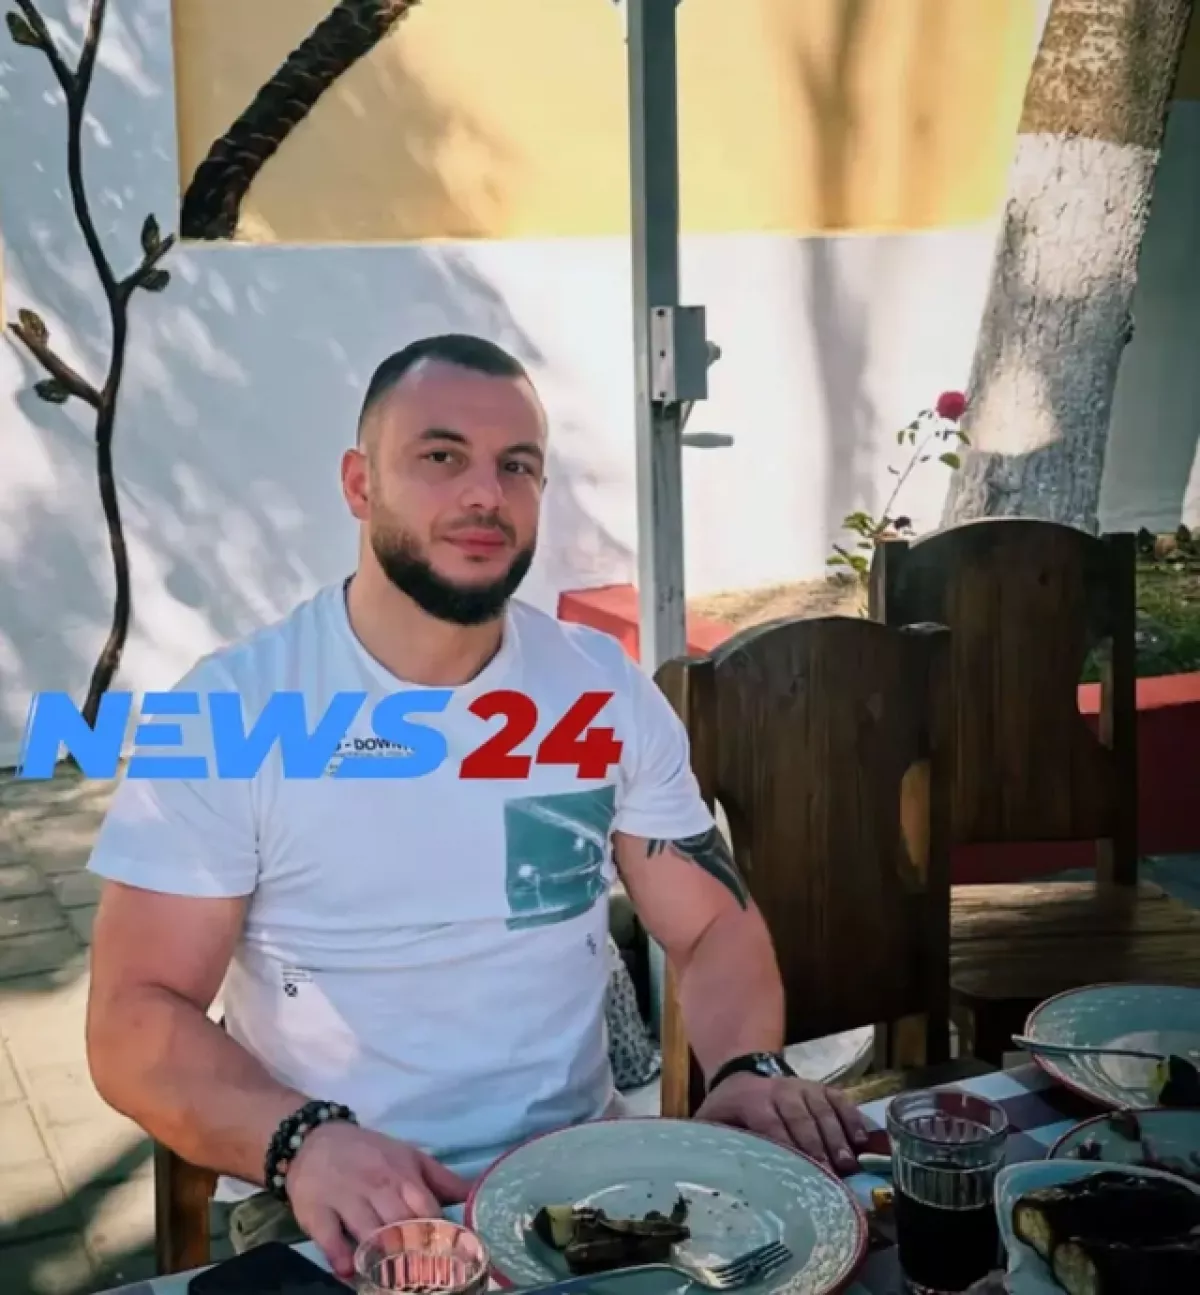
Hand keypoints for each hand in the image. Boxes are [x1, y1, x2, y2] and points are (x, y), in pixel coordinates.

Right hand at [286, 1121, 471, 1277]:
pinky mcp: (317, 1211)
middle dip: (414, 1251)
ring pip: (368, 1231)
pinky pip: (329, 1237)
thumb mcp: (409, 1157)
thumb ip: (442, 1181)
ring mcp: (346, 1198)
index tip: (451, 1260)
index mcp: (403, 1174)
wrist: (314, 1139)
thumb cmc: (370, 1154)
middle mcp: (377, 1186)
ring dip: (382, 1257)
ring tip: (394, 1280)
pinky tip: (349, 1270)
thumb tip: (476, 1198)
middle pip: (401, 1223)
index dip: (440, 1235)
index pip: (428, 1208)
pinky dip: (340, 1255)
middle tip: (424, 1278)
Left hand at [694, 1072, 867, 1174]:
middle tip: (832, 1177)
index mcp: (751, 1099)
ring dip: (837, 1137)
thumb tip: (707, 1171)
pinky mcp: (821, 1088)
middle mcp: (781, 1090)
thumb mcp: (711, 1120)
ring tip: (849, 1164)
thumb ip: (711, 1141)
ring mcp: (804, 1086)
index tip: (800, 1173)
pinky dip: (852, 1118)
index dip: (787, 1147)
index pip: (771, 1123)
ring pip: (823, 1109)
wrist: (741, 1072)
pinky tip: (862, 1140)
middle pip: (801, 1118)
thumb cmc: (727, 1108)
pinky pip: (840, 1100)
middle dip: (817, 1147)